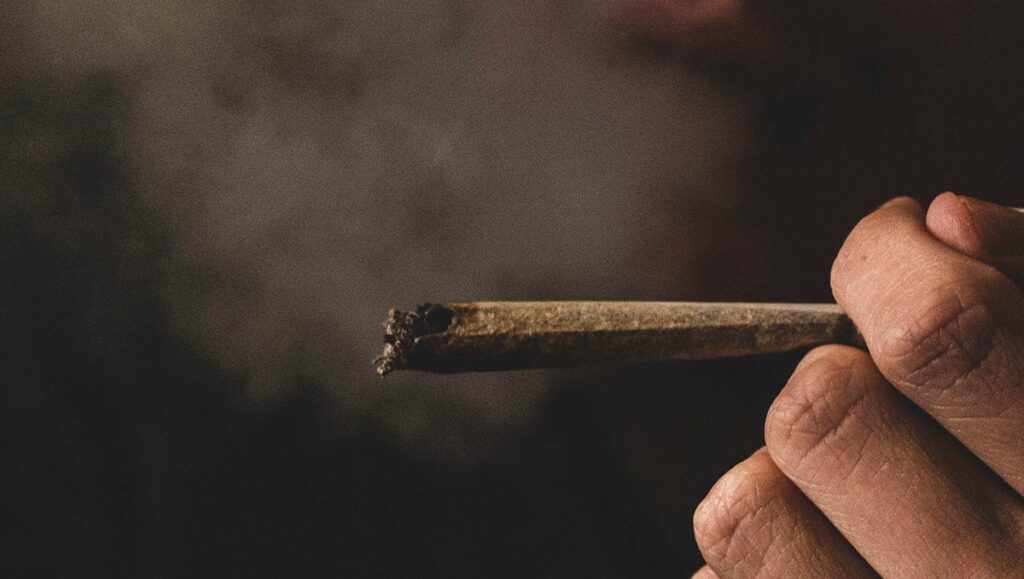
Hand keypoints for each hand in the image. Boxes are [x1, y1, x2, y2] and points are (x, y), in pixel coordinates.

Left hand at [693, 193, 1023, 576]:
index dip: (887, 263)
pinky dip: (767, 551)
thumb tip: (941, 218)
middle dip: (834, 370)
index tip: (894, 252)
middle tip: (879, 386)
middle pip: (820, 415)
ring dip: (783, 468)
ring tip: (857, 489)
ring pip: (748, 505)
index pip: (938, 336)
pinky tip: (843, 557)